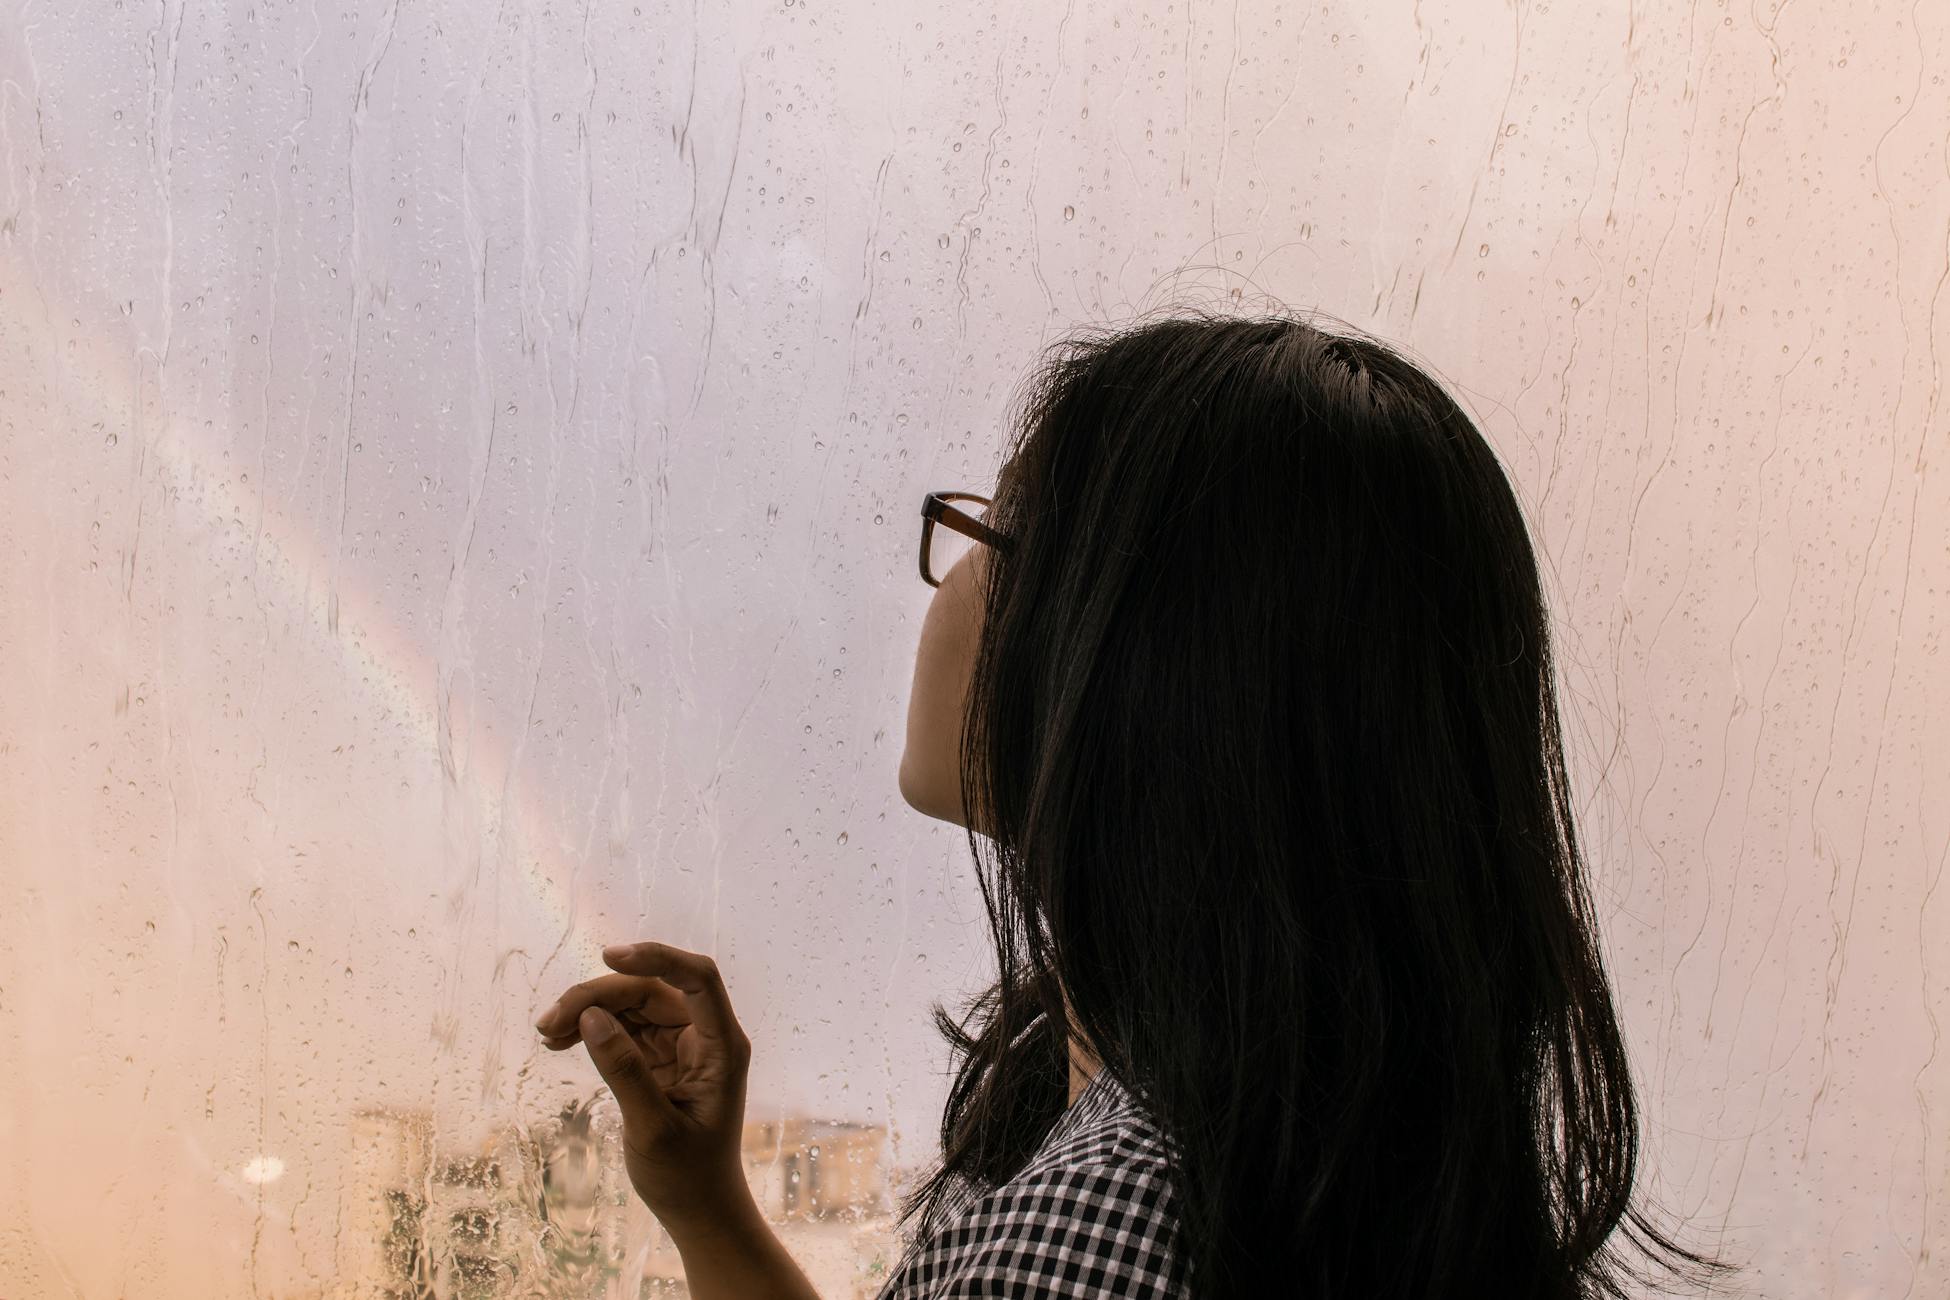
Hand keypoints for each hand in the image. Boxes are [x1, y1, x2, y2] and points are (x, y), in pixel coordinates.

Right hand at [533, 941, 755, 1232]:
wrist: (697, 1209)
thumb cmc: (686, 1175)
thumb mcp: (652, 1127)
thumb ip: (624, 1070)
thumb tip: (592, 1016)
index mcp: (722, 1046)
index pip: (699, 979)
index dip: (657, 957)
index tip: (609, 957)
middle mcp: (705, 1036)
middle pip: (652, 989)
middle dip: (600, 996)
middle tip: (549, 1022)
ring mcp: (681, 1044)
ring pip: (632, 1005)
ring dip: (589, 1010)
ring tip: (546, 1032)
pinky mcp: (659, 1058)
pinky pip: (624, 1028)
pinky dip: (592, 1030)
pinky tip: (559, 1041)